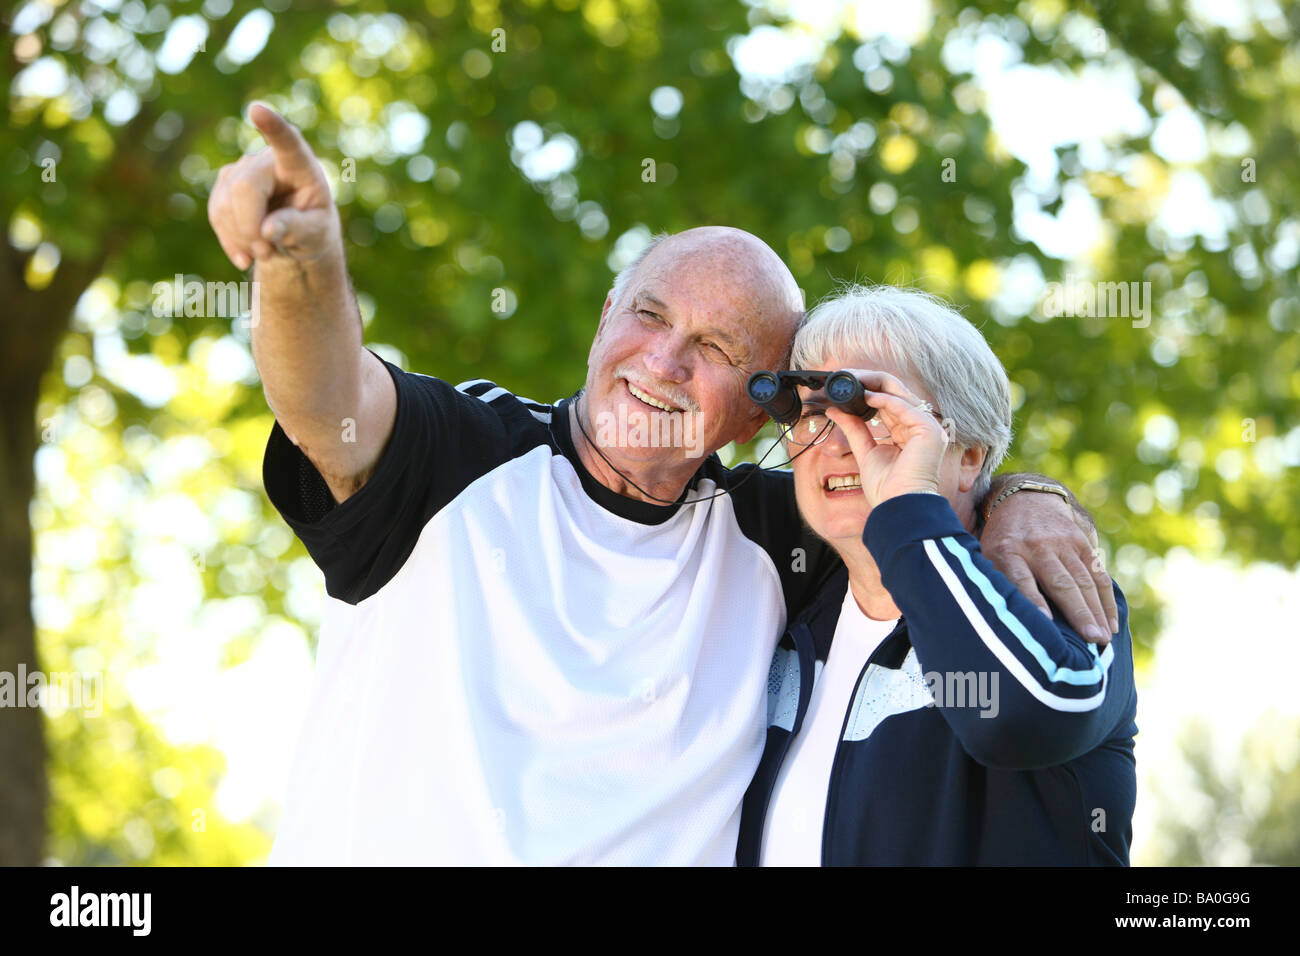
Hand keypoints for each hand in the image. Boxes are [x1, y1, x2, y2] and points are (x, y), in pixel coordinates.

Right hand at [207, 103, 339, 269]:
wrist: (297, 238)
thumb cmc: (314, 230)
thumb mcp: (317, 235)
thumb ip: (298, 230)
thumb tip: (268, 230)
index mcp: (300, 165)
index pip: (287, 143)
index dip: (272, 127)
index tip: (256, 110)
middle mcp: (267, 161)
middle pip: (244, 189)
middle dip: (250, 227)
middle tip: (267, 253)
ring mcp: (242, 170)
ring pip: (224, 205)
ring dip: (242, 238)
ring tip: (266, 252)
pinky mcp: (224, 186)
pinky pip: (216, 215)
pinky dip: (230, 240)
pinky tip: (244, 257)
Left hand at [824, 370, 947, 507]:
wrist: (898, 507)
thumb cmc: (887, 488)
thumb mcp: (865, 451)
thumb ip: (853, 428)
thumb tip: (834, 410)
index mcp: (910, 432)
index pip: (890, 402)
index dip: (869, 390)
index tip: (847, 384)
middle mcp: (921, 427)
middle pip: (896, 392)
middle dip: (871, 381)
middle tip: (847, 374)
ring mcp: (928, 427)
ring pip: (901, 393)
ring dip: (875, 383)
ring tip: (853, 379)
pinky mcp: (928, 430)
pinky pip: (904, 406)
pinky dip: (884, 399)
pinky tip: (865, 396)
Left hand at [981, 491, 1117, 643]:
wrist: (1025, 498)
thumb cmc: (1002, 540)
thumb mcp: (987, 554)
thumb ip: (996, 581)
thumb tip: (1001, 623)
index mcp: (1007, 551)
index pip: (1021, 578)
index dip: (1033, 600)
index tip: (1045, 623)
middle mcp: (1036, 546)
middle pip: (1060, 583)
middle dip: (1078, 613)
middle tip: (1091, 640)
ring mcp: (1062, 543)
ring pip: (1083, 581)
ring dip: (1096, 612)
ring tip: (1103, 640)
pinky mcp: (1081, 542)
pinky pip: (1098, 574)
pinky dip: (1106, 600)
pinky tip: (1112, 623)